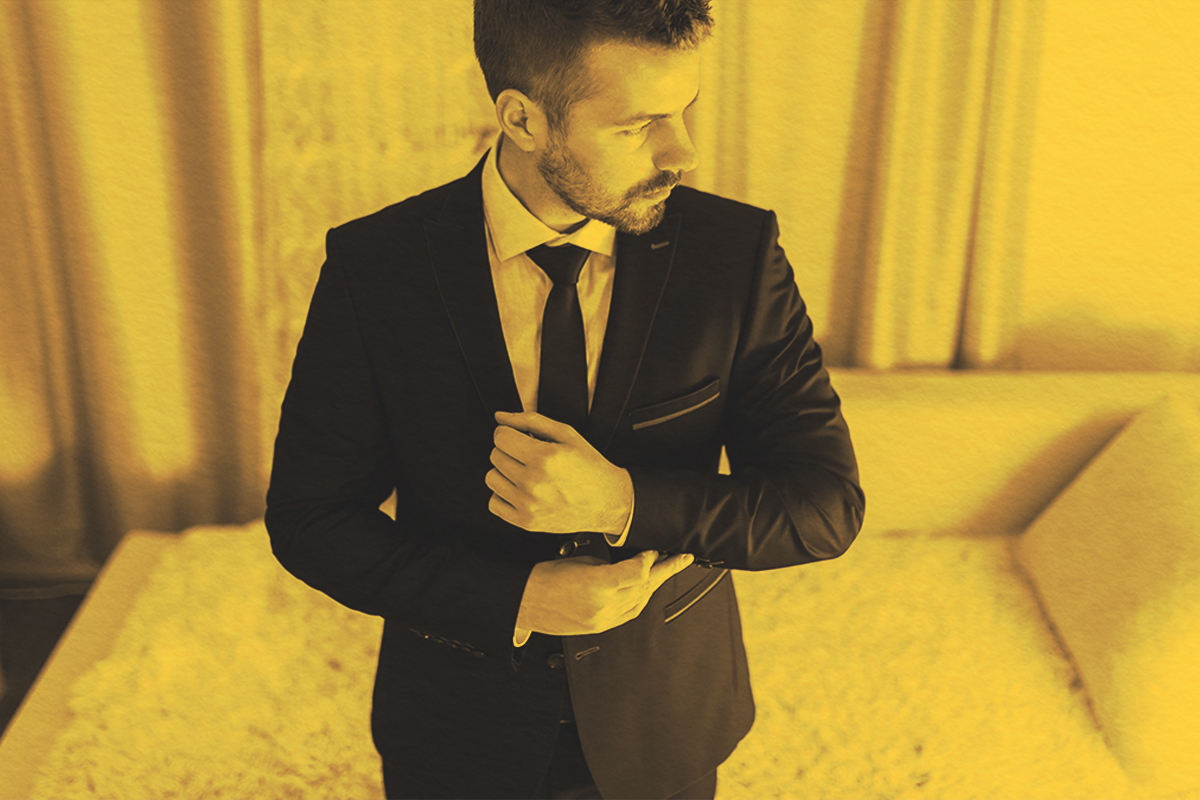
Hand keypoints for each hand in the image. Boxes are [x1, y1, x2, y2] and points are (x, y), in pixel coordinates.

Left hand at [487, 411, 633, 534]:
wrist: (607, 501)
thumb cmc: (589, 466)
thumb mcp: (566, 434)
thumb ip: (531, 420)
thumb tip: (500, 417)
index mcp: (544, 457)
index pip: (500, 437)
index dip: (509, 433)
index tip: (519, 437)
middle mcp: (533, 482)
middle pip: (495, 456)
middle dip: (509, 450)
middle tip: (528, 455)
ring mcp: (528, 504)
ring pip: (491, 478)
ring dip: (504, 472)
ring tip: (525, 472)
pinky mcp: (526, 521)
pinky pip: (493, 503)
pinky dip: (503, 495)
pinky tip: (520, 490)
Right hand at [516, 550, 694, 636]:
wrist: (523, 602)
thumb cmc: (543, 579)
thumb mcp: (579, 561)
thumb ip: (608, 565)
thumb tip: (629, 564)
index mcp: (596, 585)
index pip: (637, 572)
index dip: (649, 559)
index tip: (653, 550)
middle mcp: (602, 606)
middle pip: (644, 588)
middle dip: (665, 571)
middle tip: (682, 559)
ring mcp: (601, 620)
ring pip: (640, 603)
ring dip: (654, 586)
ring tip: (667, 571)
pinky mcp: (598, 628)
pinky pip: (628, 614)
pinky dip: (640, 600)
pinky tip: (647, 590)